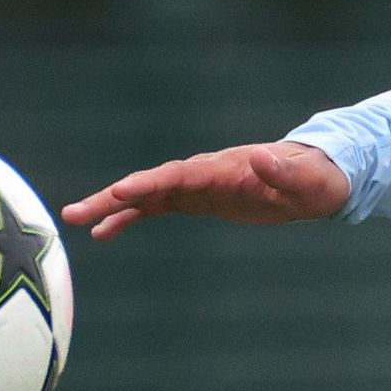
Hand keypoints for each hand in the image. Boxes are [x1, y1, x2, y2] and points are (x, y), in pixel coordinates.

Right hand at [66, 139, 351, 237]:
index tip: (121, 191)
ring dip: (111, 206)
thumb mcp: (309, 182)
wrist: (316, 179)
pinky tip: (102, 234)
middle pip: (153, 182)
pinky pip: (156, 208)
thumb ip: (285, 171)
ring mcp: (198, 185)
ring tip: (74, 220)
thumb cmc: (316, 181)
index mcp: (226, 168)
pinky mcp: (198, 199)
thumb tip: (261, 155)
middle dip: (115, 195)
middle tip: (76, 212)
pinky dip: (130, 218)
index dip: (152, 182)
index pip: (182, 174)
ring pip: (147, 195)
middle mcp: (205, 172)